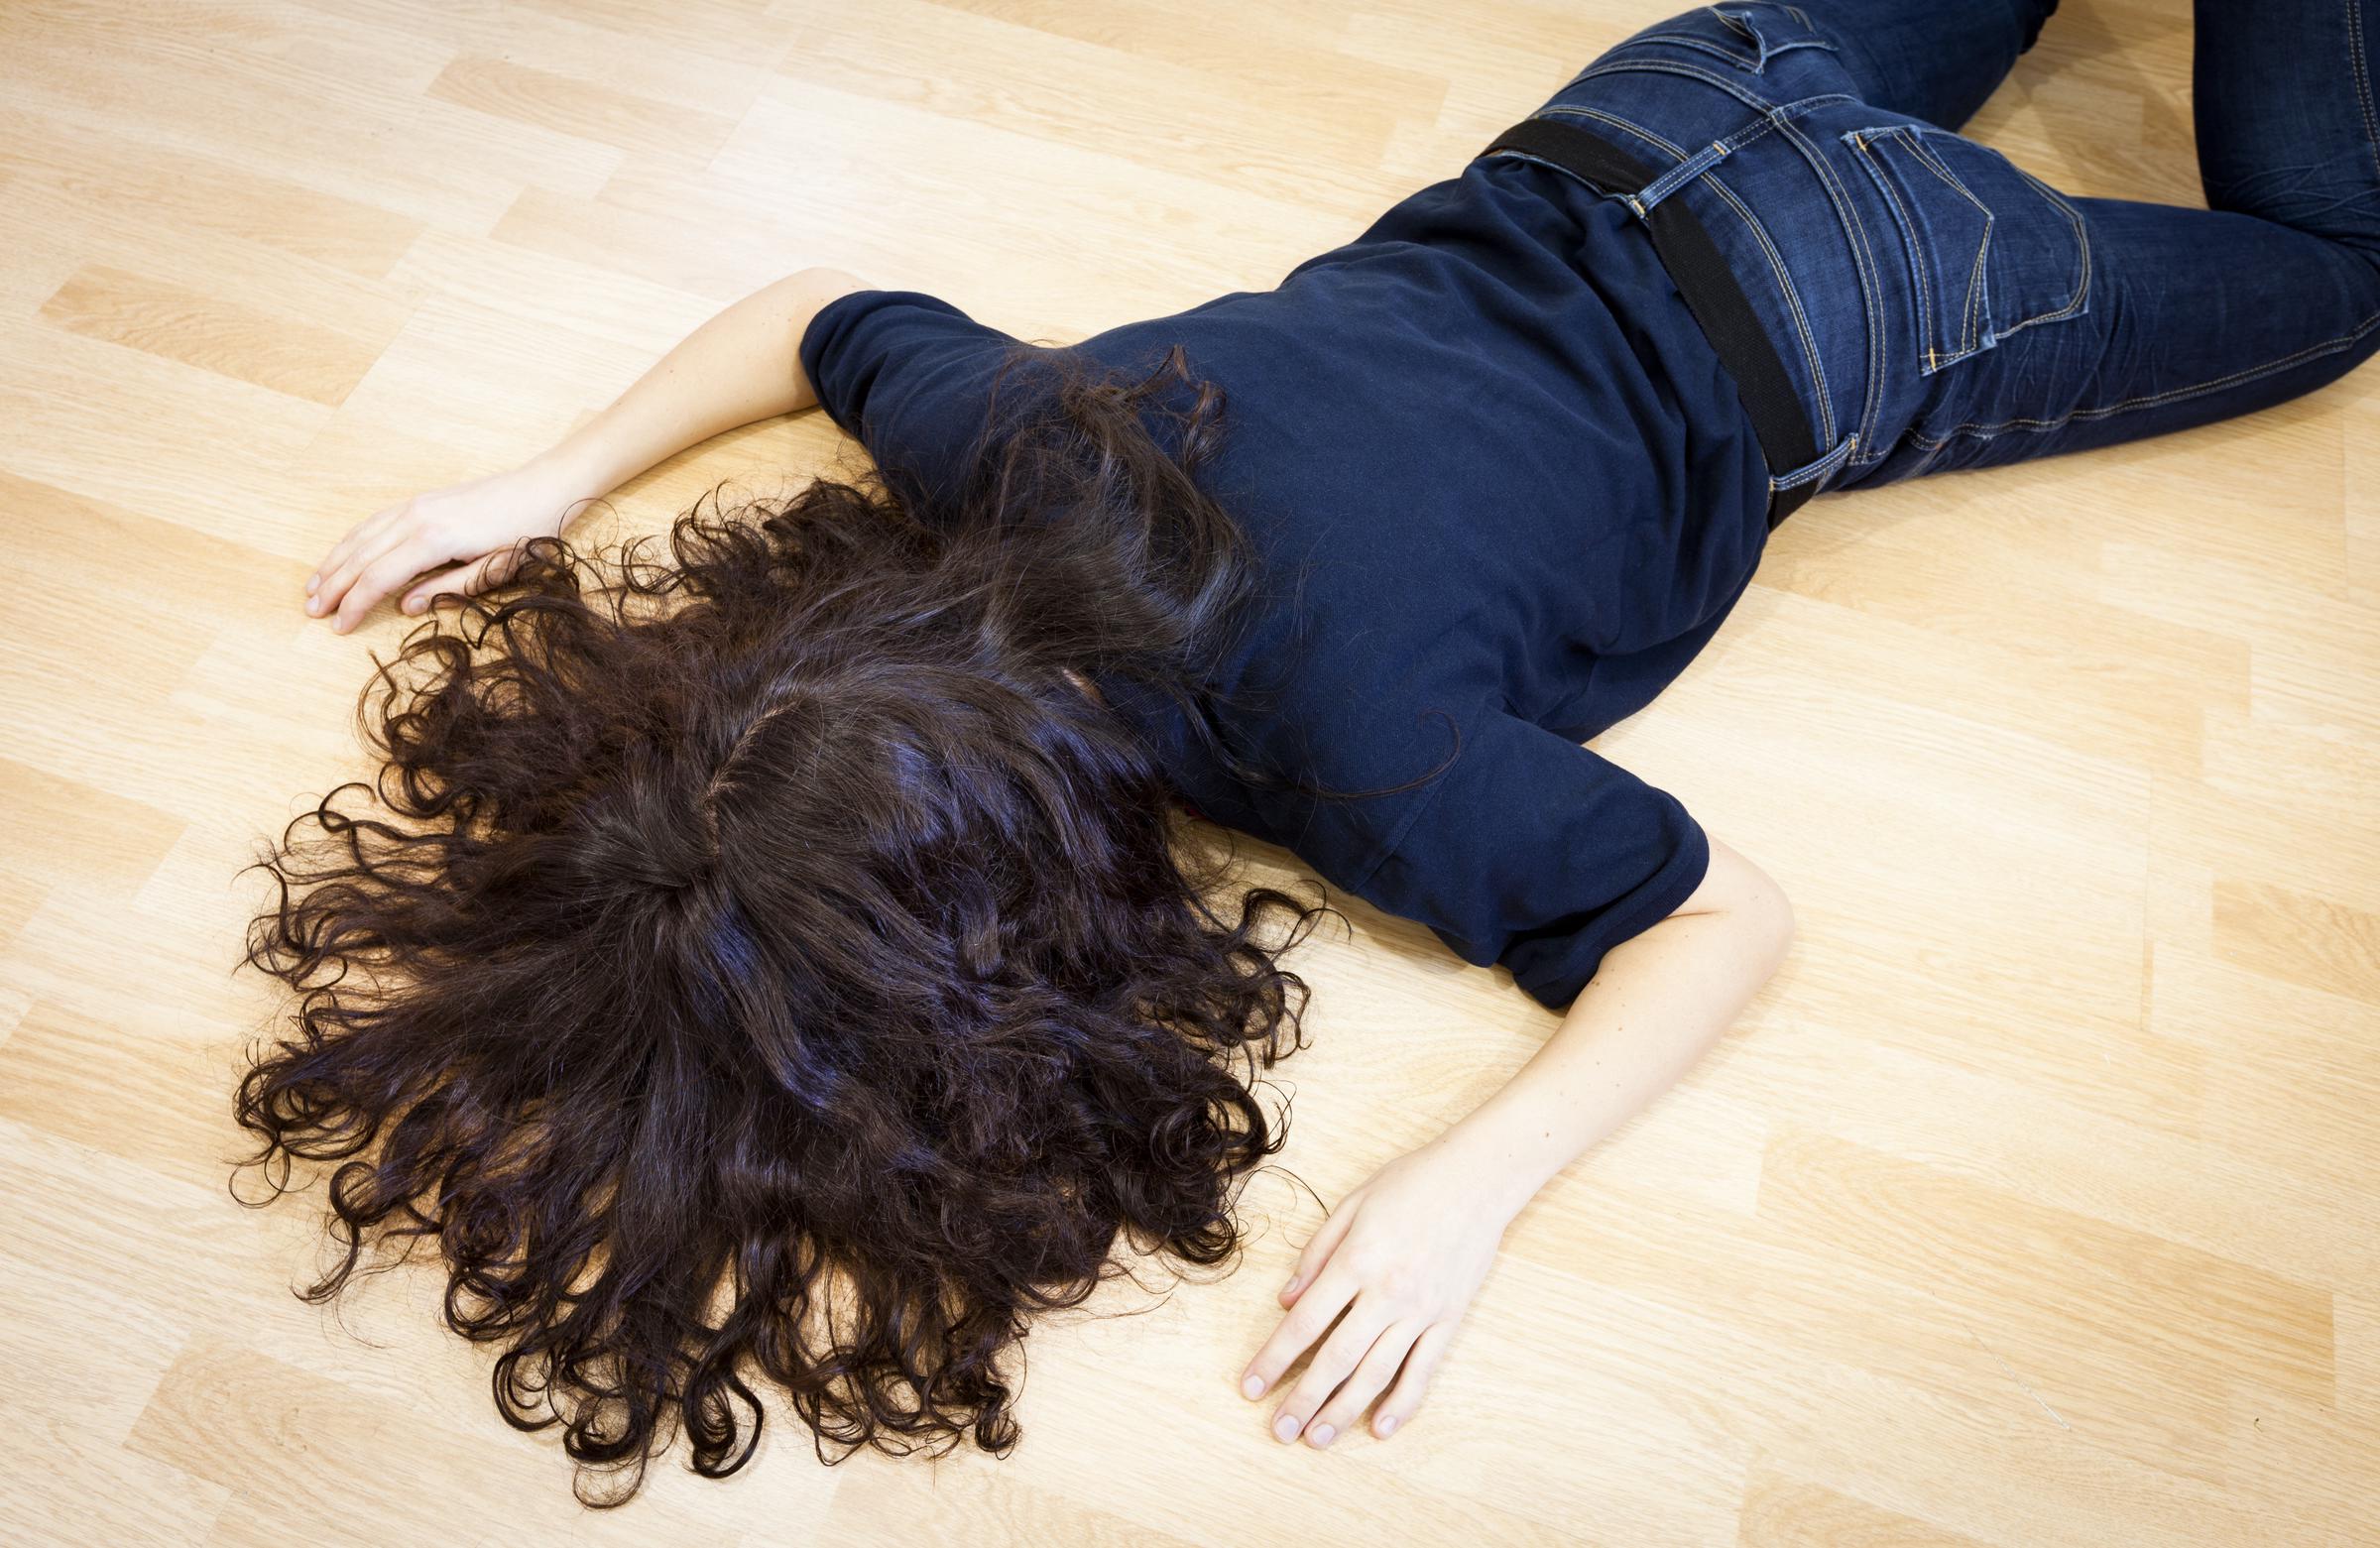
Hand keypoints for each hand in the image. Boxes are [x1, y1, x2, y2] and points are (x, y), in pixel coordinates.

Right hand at [303, 459, 584, 633]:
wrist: (543, 487)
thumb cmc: (528, 532)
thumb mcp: (496, 570)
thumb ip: (449, 589)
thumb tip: (405, 606)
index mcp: (433, 540)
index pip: (379, 577)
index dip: (355, 604)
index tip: (337, 627)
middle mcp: (416, 518)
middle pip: (361, 556)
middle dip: (334, 586)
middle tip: (311, 612)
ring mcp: (415, 505)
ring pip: (361, 535)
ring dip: (334, 562)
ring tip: (313, 587)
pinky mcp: (420, 500)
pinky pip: (374, 522)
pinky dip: (352, 541)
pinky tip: (342, 555)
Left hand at [1237, 1132, 1517, 1447]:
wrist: (1478, 1178)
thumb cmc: (1411, 1183)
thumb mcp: (1352, 1205)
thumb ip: (1316, 1255)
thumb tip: (1286, 1302)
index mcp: (1356, 1261)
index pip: (1305, 1323)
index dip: (1274, 1359)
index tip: (1252, 1387)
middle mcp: (1387, 1292)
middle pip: (1336, 1359)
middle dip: (1303, 1400)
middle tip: (1279, 1431)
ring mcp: (1421, 1310)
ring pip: (1376, 1374)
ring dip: (1343, 1411)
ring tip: (1317, 1439)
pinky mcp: (1449, 1319)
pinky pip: (1423, 1370)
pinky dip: (1402, 1404)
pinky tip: (1380, 1428)